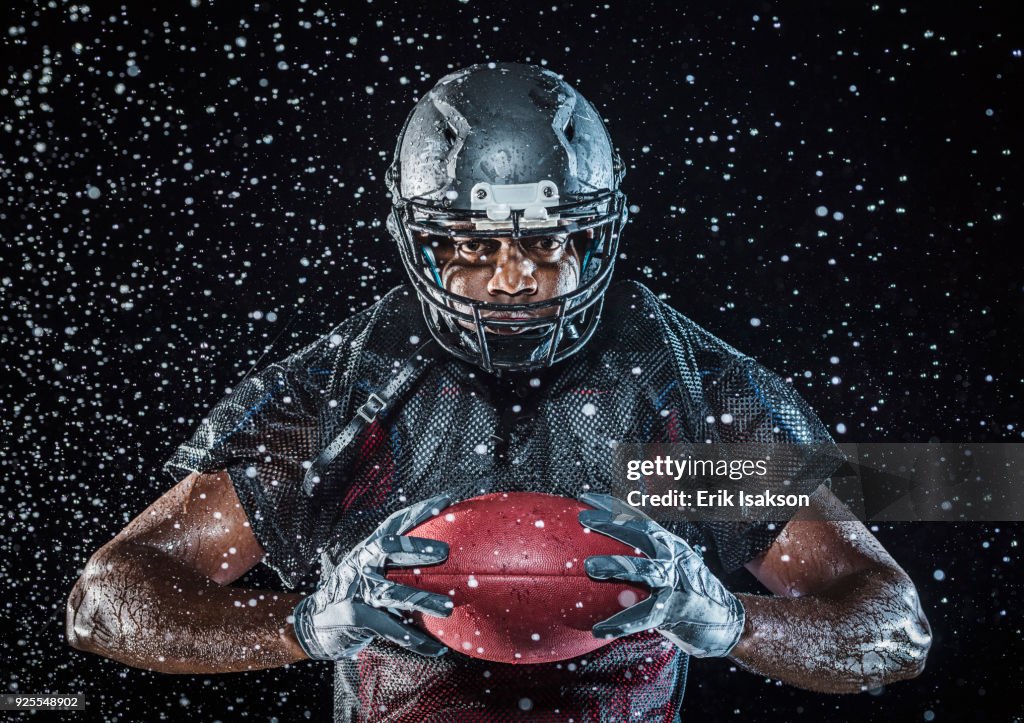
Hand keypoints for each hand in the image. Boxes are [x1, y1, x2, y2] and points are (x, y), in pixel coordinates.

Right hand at [292, 494, 453, 659]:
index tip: (445, 500)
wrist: (313, 623)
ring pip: (392, 592)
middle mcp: (361, 564)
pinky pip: (390, 628)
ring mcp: (356, 589)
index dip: (418, 510)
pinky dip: (414, 640)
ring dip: (422, 600)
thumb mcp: (372, 572)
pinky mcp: (354, 616)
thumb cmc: (354, 594)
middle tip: (444, 552)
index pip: (394, 524)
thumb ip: (398, 565)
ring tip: (448, 607)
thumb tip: (447, 561)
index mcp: (369, 549)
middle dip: (414, 547)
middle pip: (386, 548)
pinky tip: (435, 648)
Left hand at [578, 492, 744, 657]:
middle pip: (642, 534)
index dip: (614, 506)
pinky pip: (644, 617)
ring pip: (646, 570)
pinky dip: (620, 623)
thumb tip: (597, 554)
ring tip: (589, 566)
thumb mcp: (671, 566)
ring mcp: (676, 583)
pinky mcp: (675, 610)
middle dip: (613, 523)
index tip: (587, 497)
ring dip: (617, 565)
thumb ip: (643, 558)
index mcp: (670, 545)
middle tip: (583, 518)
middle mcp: (674, 558)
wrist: (726, 621)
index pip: (639, 519)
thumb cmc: (688, 591)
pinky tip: (598, 629)